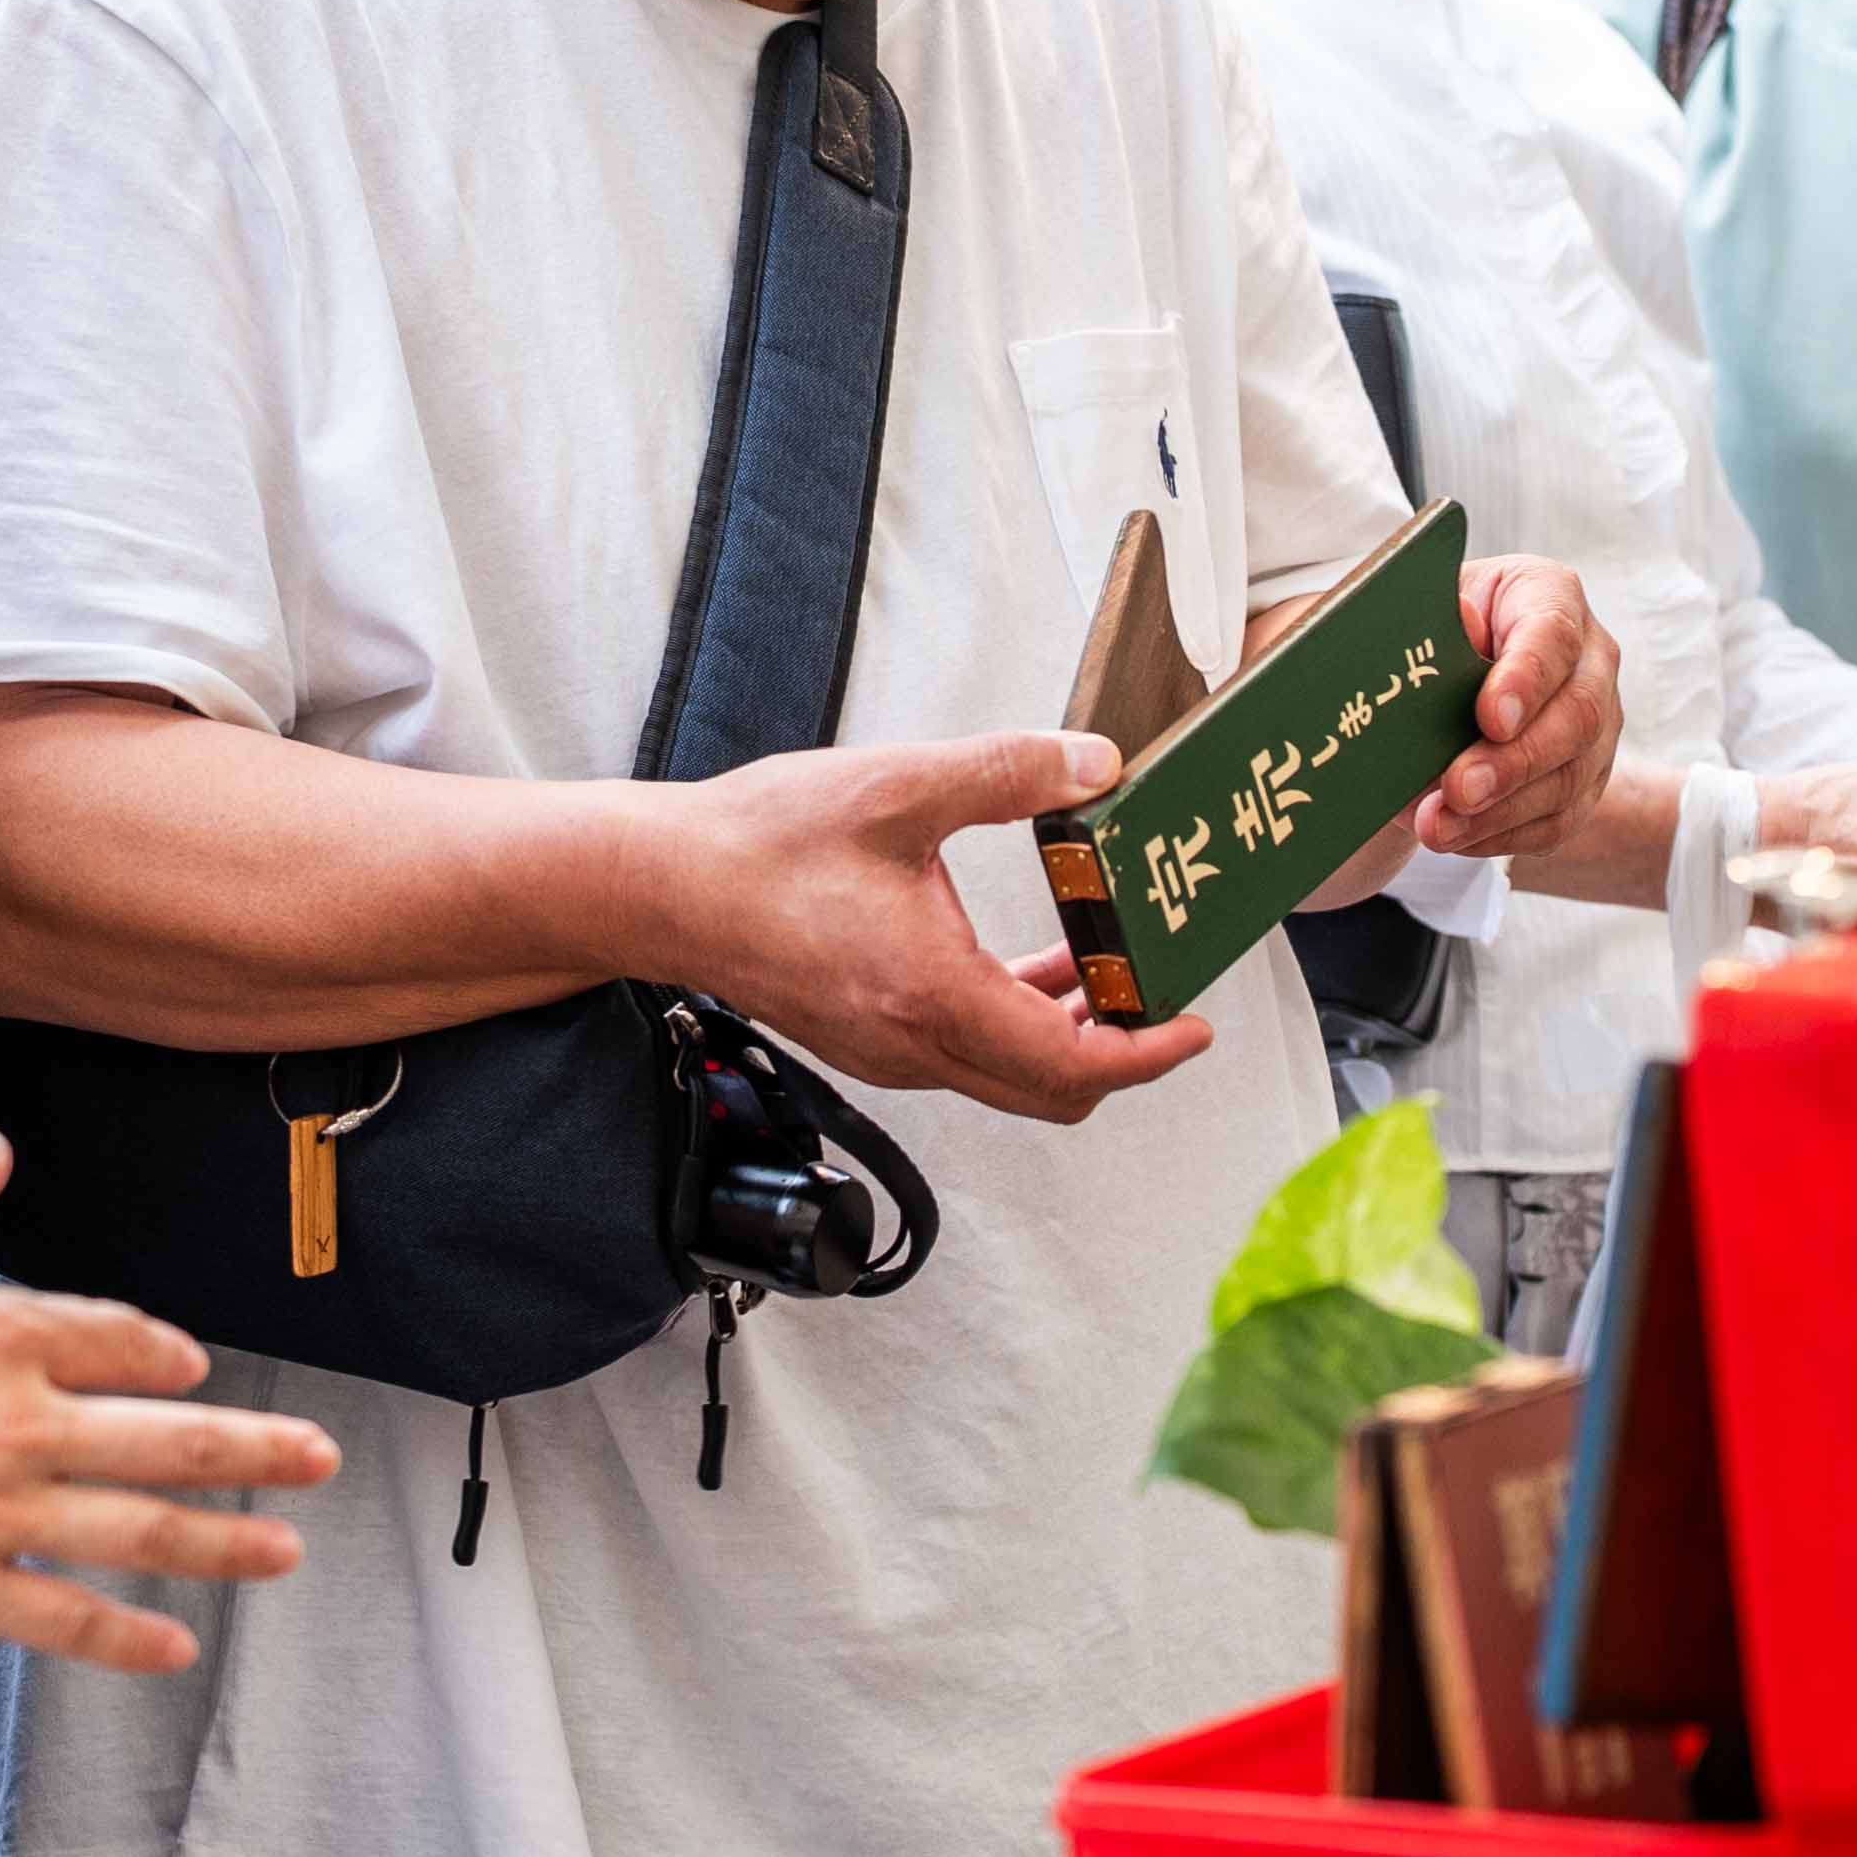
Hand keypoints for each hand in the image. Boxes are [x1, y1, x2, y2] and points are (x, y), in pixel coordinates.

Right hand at [0, 1144, 337, 1674]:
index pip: (116, 1338)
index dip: (163, 1354)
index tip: (192, 1367)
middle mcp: (11, 1421)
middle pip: (168, 1436)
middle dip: (255, 1450)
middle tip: (319, 1460)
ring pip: (137, 1528)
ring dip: (222, 1542)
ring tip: (284, 1549)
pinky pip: (59, 1617)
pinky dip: (122, 1637)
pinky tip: (173, 1649)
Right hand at [643, 731, 1218, 1121]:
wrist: (662, 886)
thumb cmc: (759, 846)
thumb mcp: (900, 788)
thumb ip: (1008, 772)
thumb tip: (1094, 765)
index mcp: (933, 995)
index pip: (1072, 1063)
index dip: (1148, 1053)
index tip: (1193, 1027)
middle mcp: (914, 1045)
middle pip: (1051, 1091)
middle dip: (1119, 1049)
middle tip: (1156, 991)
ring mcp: (888, 1053)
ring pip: (1009, 1077)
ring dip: (1065, 1035)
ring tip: (1099, 964)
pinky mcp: (868, 1041)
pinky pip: (966, 1056)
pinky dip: (1014, 1023)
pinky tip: (1025, 962)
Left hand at [1411, 557, 1622, 865]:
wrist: (1443, 669)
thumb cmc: (1430, 629)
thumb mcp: (1419, 608)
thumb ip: (1432, 615)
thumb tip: (1462, 620)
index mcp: (1550, 595)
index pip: (1553, 635)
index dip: (1525, 679)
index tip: (1489, 718)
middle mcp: (1590, 659)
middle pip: (1577, 716)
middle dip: (1515, 761)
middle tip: (1457, 789)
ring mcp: (1598, 724)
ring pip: (1570, 778)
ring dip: (1501, 812)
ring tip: (1436, 828)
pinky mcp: (1586, 779)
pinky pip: (1558, 820)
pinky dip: (1503, 836)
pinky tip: (1456, 839)